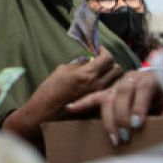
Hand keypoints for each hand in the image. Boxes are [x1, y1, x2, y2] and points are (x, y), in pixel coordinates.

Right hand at [3, 53, 123, 143]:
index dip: (105, 51)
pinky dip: (108, 86)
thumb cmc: (49, 89)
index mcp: (87, 74)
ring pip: (116, 81)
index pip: (108, 58)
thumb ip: (79, 64)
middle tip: (101, 62)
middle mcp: (97, 85)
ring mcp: (99, 97)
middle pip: (117, 69)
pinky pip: (110, 91)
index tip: (99, 49)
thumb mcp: (62, 70)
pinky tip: (98, 85)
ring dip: (111, 75)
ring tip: (101, 74)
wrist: (45, 112)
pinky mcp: (98, 105)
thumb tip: (90, 60)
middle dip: (110, 63)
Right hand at [65, 68, 162, 146]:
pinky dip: (83, 103)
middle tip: (125, 136)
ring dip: (109, 118)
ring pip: (108, 96)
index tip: (137, 124)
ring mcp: (120, 85)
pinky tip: (71, 108)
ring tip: (113, 137)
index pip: (144, 87)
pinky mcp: (111, 93)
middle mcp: (135, 78)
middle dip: (122, 115)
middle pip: (123, 92)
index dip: (140, 105)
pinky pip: (96, 97)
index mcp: (154, 77)